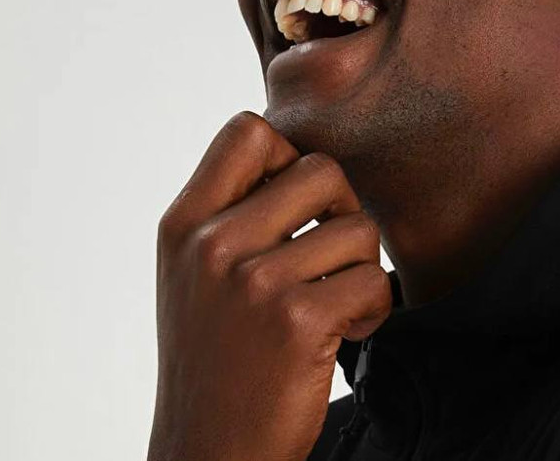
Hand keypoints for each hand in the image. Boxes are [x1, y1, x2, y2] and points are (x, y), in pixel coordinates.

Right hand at [147, 111, 392, 460]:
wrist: (208, 452)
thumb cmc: (212, 356)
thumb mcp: (192, 271)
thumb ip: (230, 211)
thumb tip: (293, 155)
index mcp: (184, 223)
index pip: (247, 131)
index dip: (287, 154)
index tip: (295, 201)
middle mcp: (212, 244)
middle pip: (320, 169)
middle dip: (342, 207)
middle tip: (332, 250)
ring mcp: (253, 282)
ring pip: (357, 226)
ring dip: (362, 265)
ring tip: (338, 299)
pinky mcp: (297, 321)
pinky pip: (372, 280)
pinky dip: (375, 306)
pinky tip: (348, 329)